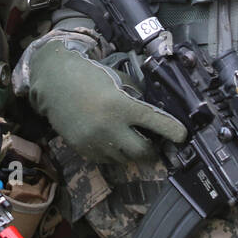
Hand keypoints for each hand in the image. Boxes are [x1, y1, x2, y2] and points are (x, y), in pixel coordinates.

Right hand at [26, 41, 186, 163]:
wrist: (54, 84)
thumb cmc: (89, 77)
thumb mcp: (117, 81)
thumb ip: (136, 98)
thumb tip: (155, 115)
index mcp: (121, 105)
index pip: (155, 122)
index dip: (173, 131)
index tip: (182, 135)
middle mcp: (109, 127)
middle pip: (143, 151)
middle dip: (153, 150)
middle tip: (155, 143)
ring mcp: (95, 141)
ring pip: (125, 158)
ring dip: (132, 152)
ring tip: (129, 138)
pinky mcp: (83, 150)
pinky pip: (107, 159)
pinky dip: (114, 153)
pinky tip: (111, 139)